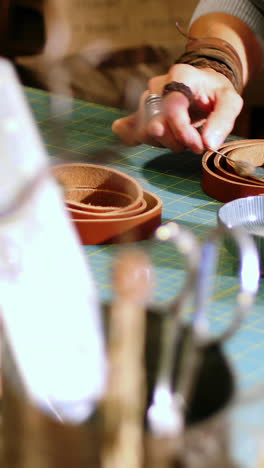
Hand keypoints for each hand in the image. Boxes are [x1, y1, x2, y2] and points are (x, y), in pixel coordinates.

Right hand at [112, 63, 242, 153]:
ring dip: (164, 142)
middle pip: (157, 122)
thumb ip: (222, 121)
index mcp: (180, 76)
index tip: (198, 146)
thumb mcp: (230, 101)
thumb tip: (208, 144)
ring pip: (145, 130)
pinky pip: (130, 128)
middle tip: (194, 145)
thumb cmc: (215, 93)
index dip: (183, 131)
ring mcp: (146, 98)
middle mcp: (158, 85)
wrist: (201, 85)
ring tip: (180, 138)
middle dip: (175, 141)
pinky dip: (133, 137)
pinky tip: (135, 138)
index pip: (173, 108)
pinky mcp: (140, 112)